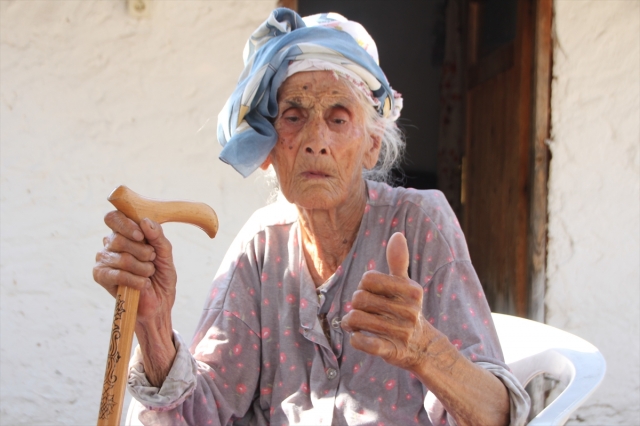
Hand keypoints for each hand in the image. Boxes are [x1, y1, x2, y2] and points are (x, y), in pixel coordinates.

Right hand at [93, 211, 176, 324]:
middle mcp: (110, 243)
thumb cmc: (161, 275)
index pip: (114, 218)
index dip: (126, 225)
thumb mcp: (165, 254)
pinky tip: (143, 284)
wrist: (159, 302)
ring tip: (149, 274)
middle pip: (119, 239)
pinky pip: (118, 274)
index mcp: (125, 233)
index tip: (141, 236)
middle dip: (143, 252)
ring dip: (143, 268)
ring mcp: (103, 259)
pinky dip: (135, 280)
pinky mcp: (101, 276)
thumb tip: (145, 221)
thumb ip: (157, 236)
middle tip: (152, 260)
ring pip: (122, 258)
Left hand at [342, 232, 435, 371]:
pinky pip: (363, 342)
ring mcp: (401, 332)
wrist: (421, 346)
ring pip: (356, 319)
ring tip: (356, 324)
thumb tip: (397, 234)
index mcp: (411, 291)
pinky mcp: (391, 352)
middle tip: (362, 310)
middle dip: (355, 304)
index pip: (368, 278)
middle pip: (359, 298)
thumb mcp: (405, 285)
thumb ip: (399, 261)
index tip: (371, 292)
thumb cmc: (406, 309)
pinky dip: (356, 339)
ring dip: (350, 322)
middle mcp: (408, 311)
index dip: (364, 285)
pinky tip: (359, 337)